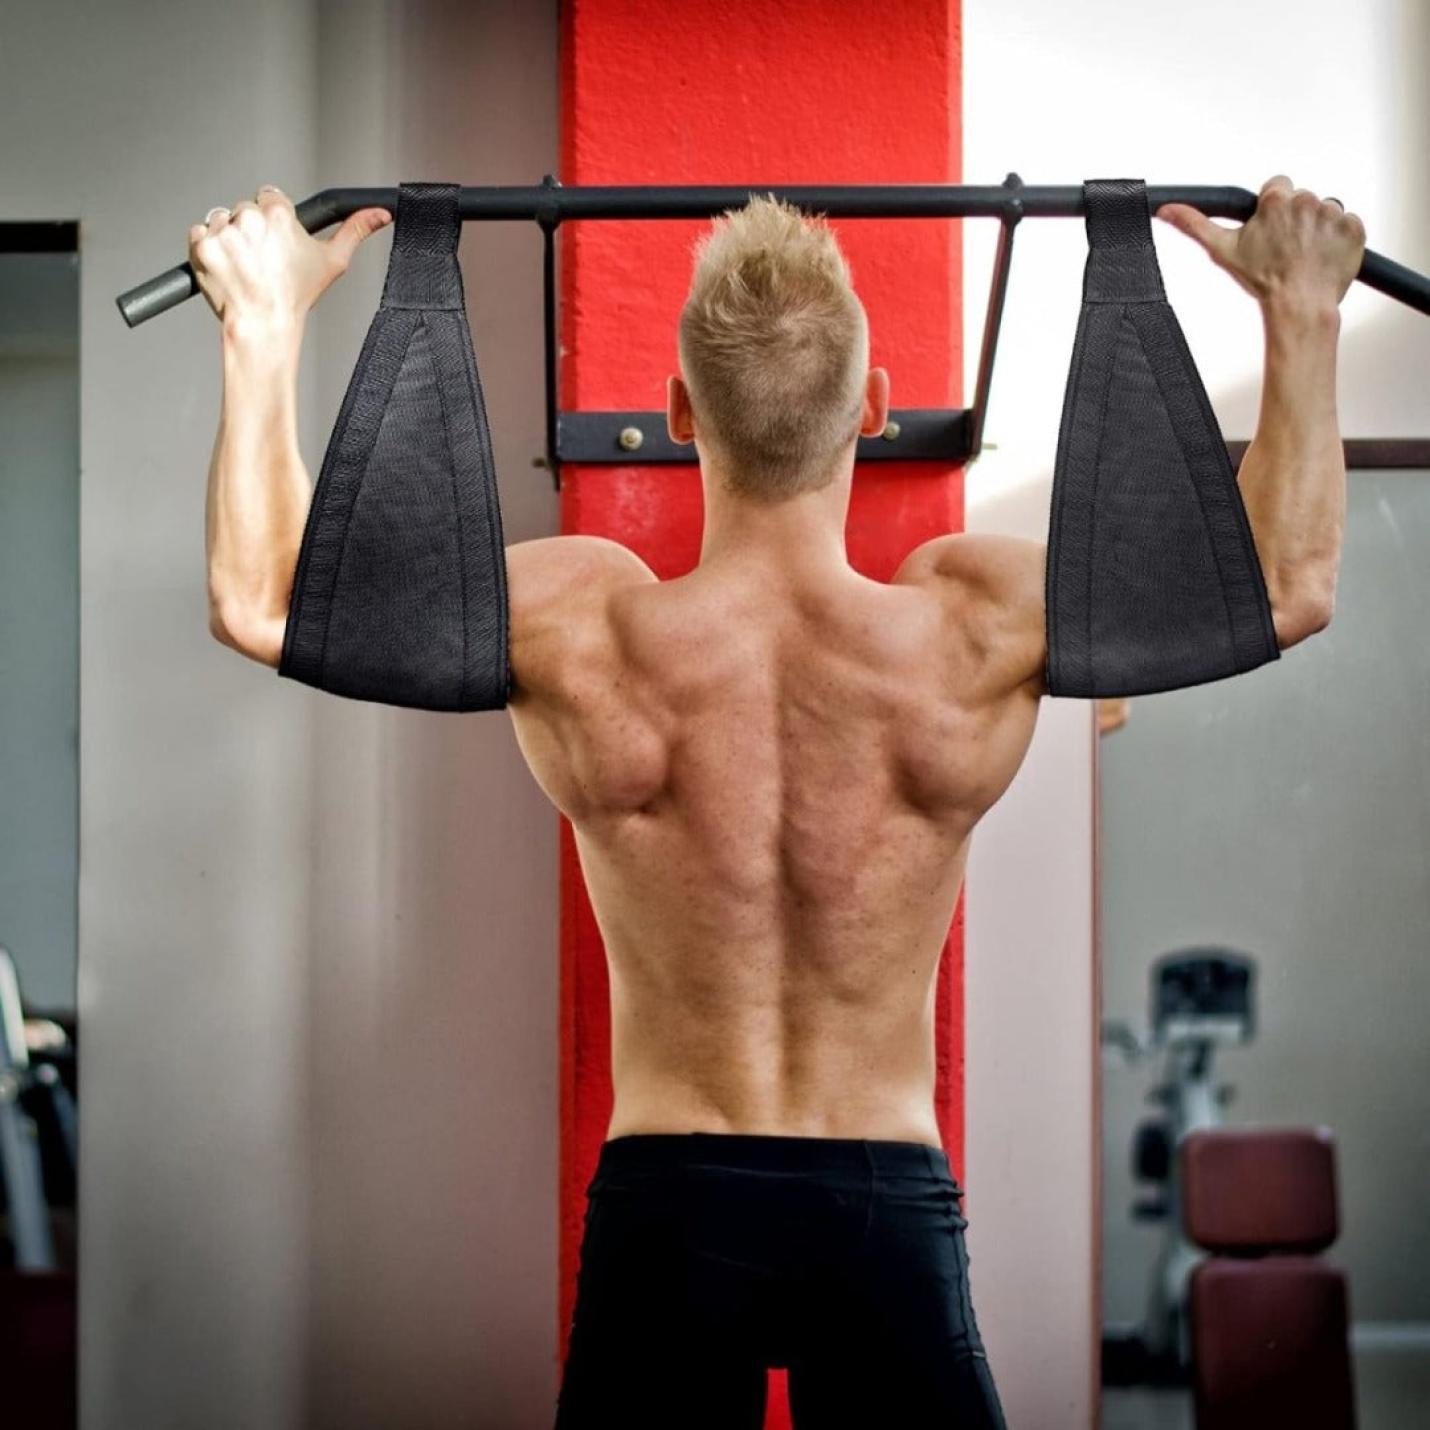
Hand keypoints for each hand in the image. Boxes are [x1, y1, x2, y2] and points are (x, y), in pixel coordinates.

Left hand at [187, 183, 391, 329]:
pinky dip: (208, 249)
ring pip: (221, 220)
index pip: (269, 197)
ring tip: (244, 267)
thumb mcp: (333, 262)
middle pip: (244, 209)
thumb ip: (355, 230)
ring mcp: (224, 232)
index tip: (275, 242)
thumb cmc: (296, 296)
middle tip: (261, 261)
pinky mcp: (202, 246)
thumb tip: (379, 213)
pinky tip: (226, 268)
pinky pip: (199, 234)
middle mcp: (250, 217)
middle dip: (250, 231)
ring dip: (228, 239)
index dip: (272, 221)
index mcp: (279, 214)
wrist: (263, 324)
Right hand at [1155, 175, 1365, 308]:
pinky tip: (1323, 256)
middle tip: (1287, 247)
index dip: (1273, 209)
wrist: (1299, 305)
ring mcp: (1333, 213)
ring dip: (1316, 229)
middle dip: (1295, 220)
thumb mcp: (1222, 251)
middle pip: (1301, 199)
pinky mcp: (1353, 227)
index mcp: (1276, 200)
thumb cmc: (1264, 280)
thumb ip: (1194, 225)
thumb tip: (1168, 210)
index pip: (1277, 186)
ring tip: (1305, 254)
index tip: (1271, 229)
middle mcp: (1306, 200)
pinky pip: (1347, 224)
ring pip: (1324, 211)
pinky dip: (1338, 239)